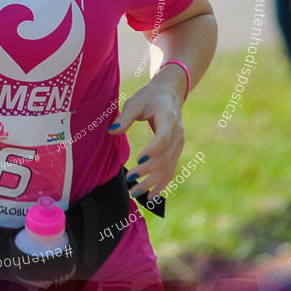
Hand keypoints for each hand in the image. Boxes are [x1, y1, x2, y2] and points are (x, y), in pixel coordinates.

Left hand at [109, 67, 184, 198]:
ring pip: (169, 168)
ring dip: (153, 182)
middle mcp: (177, 134)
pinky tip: (150, 196)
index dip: (153, 150)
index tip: (139, 159)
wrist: (170, 94)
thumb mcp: (136, 101)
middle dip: (147, 171)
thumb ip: (125, 117)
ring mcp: (179, 144)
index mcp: (169, 119)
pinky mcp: (176, 151)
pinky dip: (161, 184)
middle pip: (165, 157)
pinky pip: (171, 170)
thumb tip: (112, 131)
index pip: (164, 138)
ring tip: (135, 192)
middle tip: (129, 180)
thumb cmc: (150, 97)